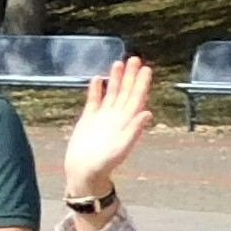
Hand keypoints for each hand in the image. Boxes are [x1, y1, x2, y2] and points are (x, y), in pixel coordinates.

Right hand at [62, 57, 155, 199]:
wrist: (83, 172)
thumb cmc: (104, 163)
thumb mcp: (121, 147)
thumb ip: (134, 129)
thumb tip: (147, 112)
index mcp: (126, 122)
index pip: (136, 98)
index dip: (141, 84)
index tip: (146, 69)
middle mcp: (116, 117)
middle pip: (125, 92)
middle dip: (130, 76)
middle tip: (135, 59)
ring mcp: (102, 118)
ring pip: (111, 94)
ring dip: (115, 79)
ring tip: (118, 63)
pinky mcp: (88, 120)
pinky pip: (93, 101)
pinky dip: (96, 90)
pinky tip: (97, 79)